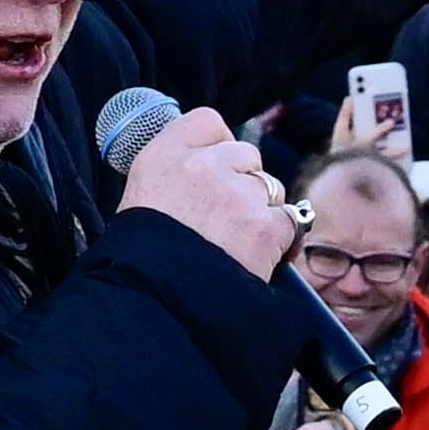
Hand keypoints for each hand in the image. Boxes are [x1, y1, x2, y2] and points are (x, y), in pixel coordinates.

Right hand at [118, 106, 300, 282]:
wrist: (157, 307)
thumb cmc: (143, 262)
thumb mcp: (140, 201)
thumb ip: (172, 175)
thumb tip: (204, 166)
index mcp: (162, 157)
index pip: (207, 122)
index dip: (219, 145)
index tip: (218, 166)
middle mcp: (200, 166)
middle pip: (245, 154)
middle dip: (243, 181)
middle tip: (225, 217)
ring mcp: (235, 193)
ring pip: (270, 186)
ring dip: (261, 210)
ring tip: (236, 244)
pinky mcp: (264, 224)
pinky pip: (288, 219)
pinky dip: (279, 239)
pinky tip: (258, 257)